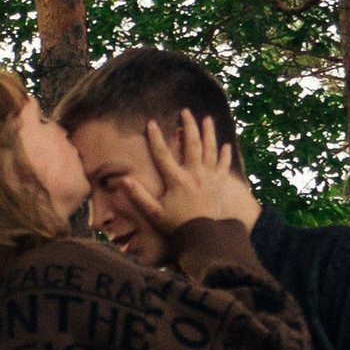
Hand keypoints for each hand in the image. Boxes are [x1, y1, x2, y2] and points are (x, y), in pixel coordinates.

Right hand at [119, 110, 260, 239]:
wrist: (204, 238)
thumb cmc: (177, 226)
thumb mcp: (154, 213)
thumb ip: (139, 196)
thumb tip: (123, 182)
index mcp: (176, 180)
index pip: (163, 154)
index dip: (156, 138)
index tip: (151, 122)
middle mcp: (194, 174)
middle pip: (192, 144)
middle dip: (188, 126)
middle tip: (186, 112)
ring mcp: (209, 178)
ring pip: (210, 150)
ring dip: (208, 133)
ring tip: (207, 119)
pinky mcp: (220, 185)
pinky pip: (223, 165)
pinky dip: (225, 154)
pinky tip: (226, 144)